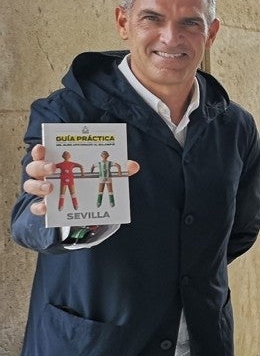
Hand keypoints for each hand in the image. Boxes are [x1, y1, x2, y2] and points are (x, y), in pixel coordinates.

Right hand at [24, 144, 139, 216]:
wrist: (82, 203)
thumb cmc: (87, 180)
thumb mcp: (102, 172)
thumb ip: (117, 168)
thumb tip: (133, 166)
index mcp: (56, 162)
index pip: (42, 152)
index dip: (39, 149)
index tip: (42, 147)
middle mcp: (45, 175)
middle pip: (33, 168)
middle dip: (40, 166)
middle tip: (51, 167)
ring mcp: (42, 190)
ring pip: (30, 186)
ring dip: (38, 186)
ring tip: (49, 188)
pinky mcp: (44, 206)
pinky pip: (36, 207)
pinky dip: (39, 208)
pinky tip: (46, 208)